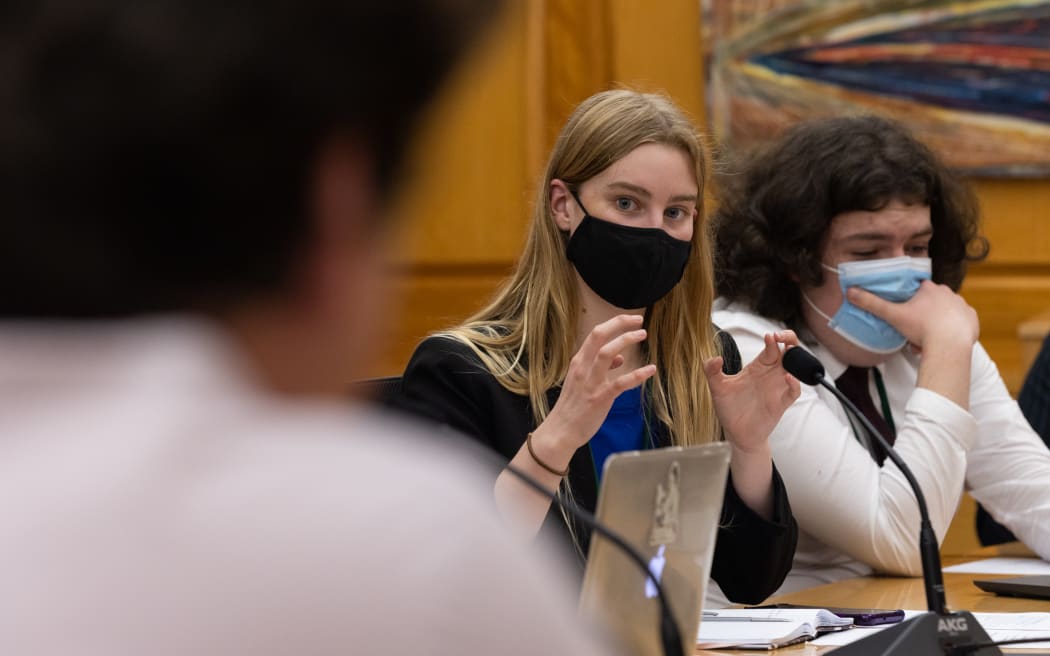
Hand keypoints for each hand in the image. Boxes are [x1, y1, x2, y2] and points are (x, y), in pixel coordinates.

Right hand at [538, 314, 656, 452]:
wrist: (561, 431)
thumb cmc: (572, 407)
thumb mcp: (581, 382)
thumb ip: (599, 367)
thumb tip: (620, 358)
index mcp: (578, 362)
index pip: (595, 334)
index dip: (614, 324)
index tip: (630, 320)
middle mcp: (583, 368)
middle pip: (599, 336)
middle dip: (619, 324)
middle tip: (638, 321)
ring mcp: (591, 382)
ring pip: (607, 353)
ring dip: (626, 340)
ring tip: (642, 335)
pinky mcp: (600, 398)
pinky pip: (621, 382)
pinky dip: (638, 374)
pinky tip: (651, 370)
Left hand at [704, 331, 800, 452]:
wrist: (737, 434)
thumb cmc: (729, 409)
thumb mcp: (717, 387)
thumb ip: (712, 371)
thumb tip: (715, 358)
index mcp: (758, 367)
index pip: (771, 346)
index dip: (773, 338)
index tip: (768, 336)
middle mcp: (771, 374)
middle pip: (788, 351)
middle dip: (788, 339)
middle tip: (781, 336)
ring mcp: (778, 388)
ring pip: (795, 368)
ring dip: (796, 358)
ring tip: (788, 352)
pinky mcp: (781, 403)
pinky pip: (794, 391)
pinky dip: (794, 384)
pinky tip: (788, 378)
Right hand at [847, 280, 978, 350]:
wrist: (949, 345)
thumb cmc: (922, 328)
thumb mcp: (893, 315)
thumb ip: (871, 303)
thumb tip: (850, 291)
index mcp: (929, 289)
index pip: (917, 289)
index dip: (910, 301)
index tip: (906, 312)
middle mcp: (948, 292)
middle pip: (931, 301)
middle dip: (923, 314)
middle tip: (914, 330)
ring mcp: (962, 305)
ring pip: (945, 312)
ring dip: (937, 322)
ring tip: (928, 338)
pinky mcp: (971, 319)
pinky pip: (961, 321)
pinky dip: (954, 329)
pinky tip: (946, 338)